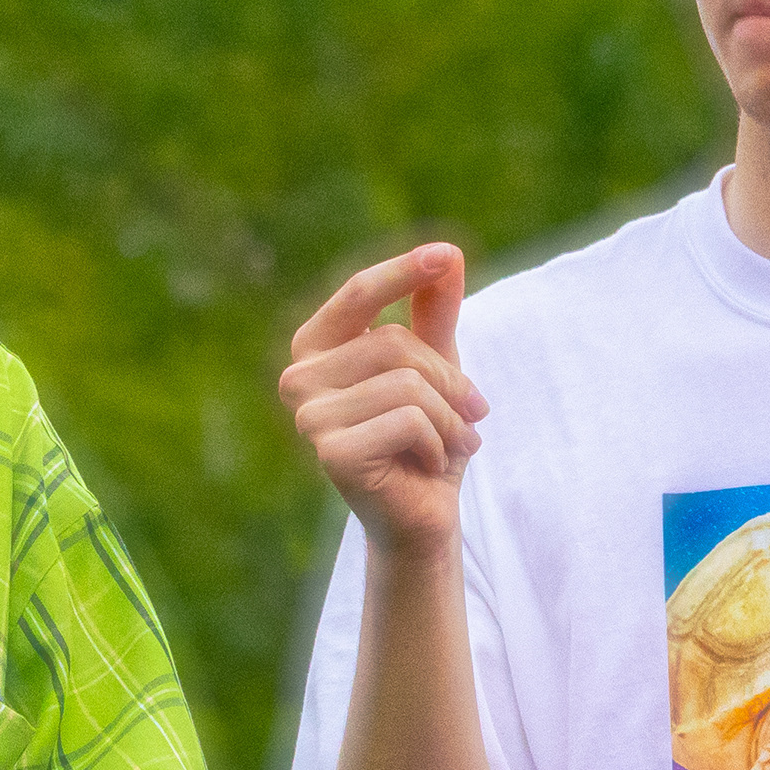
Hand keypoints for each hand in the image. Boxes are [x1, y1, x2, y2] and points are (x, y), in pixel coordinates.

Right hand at [282, 245, 488, 555]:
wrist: (421, 516)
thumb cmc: (423, 437)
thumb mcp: (435, 364)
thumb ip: (433, 311)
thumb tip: (448, 253)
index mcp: (316, 348)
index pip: (358, 293)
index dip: (402, 271)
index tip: (446, 255)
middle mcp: (299, 378)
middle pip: (396, 344)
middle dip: (449, 379)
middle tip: (470, 412)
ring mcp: (309, 418)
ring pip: (407, 385)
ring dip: (450, 417)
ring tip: (451, 442)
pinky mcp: (331, 454)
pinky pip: (409, 421)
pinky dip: (438, 444)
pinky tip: (427, 465)